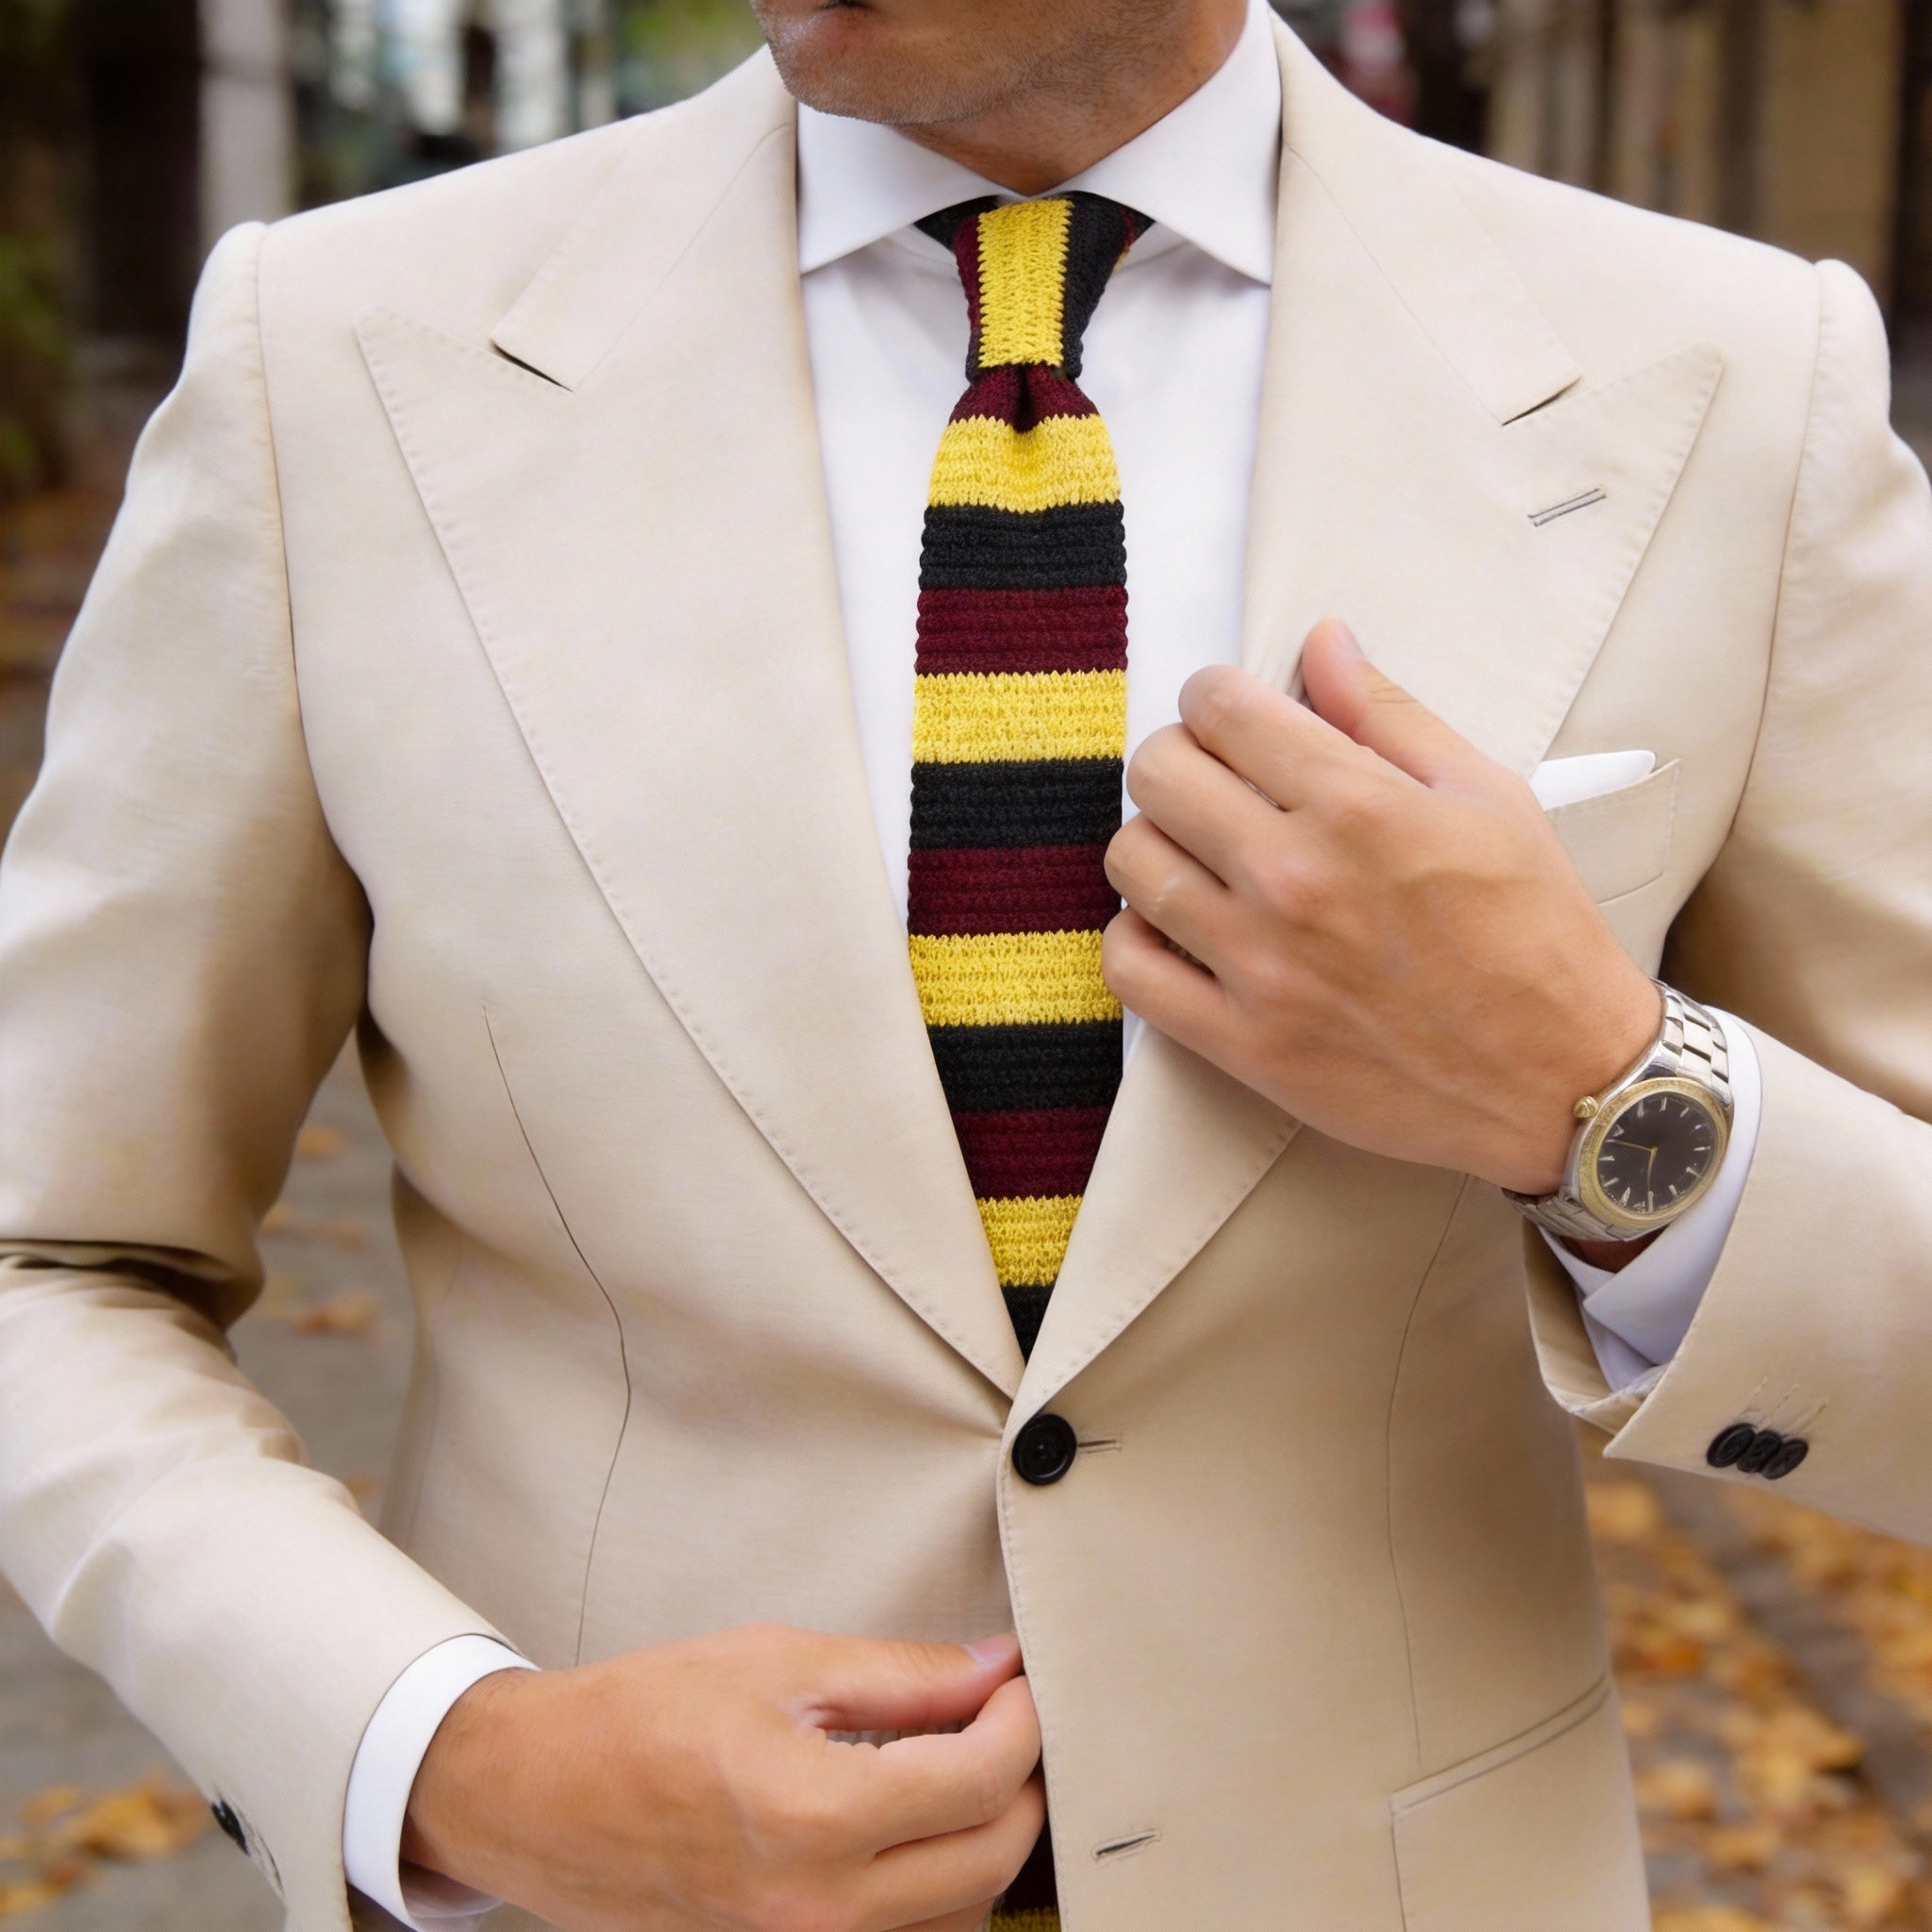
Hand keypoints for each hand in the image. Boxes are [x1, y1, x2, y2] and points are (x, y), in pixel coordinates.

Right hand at [402, 1623, 1043, 1931]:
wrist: (537, 1794)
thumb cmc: (638, 1718)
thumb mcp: (777, 1662)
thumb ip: (900, 1675)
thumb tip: (991, 1668)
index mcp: (814, 1817)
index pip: (980, 1781)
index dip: (1020, 1720)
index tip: (1016, 1682)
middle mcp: (817, 1909)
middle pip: (990, 1862)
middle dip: (1020, 1783)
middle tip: (1003, 1721)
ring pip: (959, 1919)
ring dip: (983, 1846)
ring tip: (961, 1771)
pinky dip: (935, 1894)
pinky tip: (914, 1832)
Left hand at [1102, 618, 1659, 1197]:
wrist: (1563, 1079)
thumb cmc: (1535, 934)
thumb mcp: (1487, 796)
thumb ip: (1389, 714)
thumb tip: (1321, 641)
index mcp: (1356, 805)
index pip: (1221, 709)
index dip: (1214, 697)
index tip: (1230, 716)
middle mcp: (1295, 878)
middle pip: (1159, 775)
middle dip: (1178, 758)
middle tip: (1213, 781)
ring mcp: (1260, 965)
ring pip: (1132, 862)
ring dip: (1154, 843)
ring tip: (1198, 855)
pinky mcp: (1243, 1042)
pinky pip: (1129, 969)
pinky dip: (1136, 938)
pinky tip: (1178, 928)